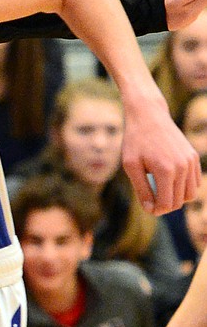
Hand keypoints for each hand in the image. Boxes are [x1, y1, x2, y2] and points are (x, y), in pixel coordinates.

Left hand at [119, 90, 198, 213]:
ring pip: (190, 194)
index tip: (147, 207)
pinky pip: (194, 182)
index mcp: (166, 170)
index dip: (157, 210)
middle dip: (165, 205)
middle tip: (150, 199)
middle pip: (179, 201)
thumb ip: (141, 189)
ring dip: (176, 197)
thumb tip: (150, 209)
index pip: (167, 204)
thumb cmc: (135, 141)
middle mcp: (182, 167)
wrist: (149, 116)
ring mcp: (191, 162)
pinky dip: (184, 187)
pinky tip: (169, 181)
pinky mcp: (194, 157)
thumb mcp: (131, 166)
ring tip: (159, 190)